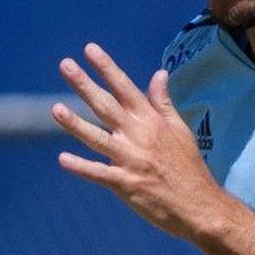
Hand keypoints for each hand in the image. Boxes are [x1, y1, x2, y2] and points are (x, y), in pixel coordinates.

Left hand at [52, 43, 226, 241]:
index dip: (107, 68)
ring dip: (75, 124)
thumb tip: (159, 73)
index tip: (89, 49)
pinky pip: (99, 174)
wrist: (199, 206)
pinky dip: (81, 167)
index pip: (125, 87)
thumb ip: (163, 102)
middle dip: (85, 84)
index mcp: (151, 121)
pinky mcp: (126, 185)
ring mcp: (131, 160)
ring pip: (97, 138)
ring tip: (55, 109)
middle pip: (106, 106)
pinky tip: (63, 159)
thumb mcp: (180, 130)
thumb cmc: (189, 167)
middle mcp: (139, 136)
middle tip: (65, 65)